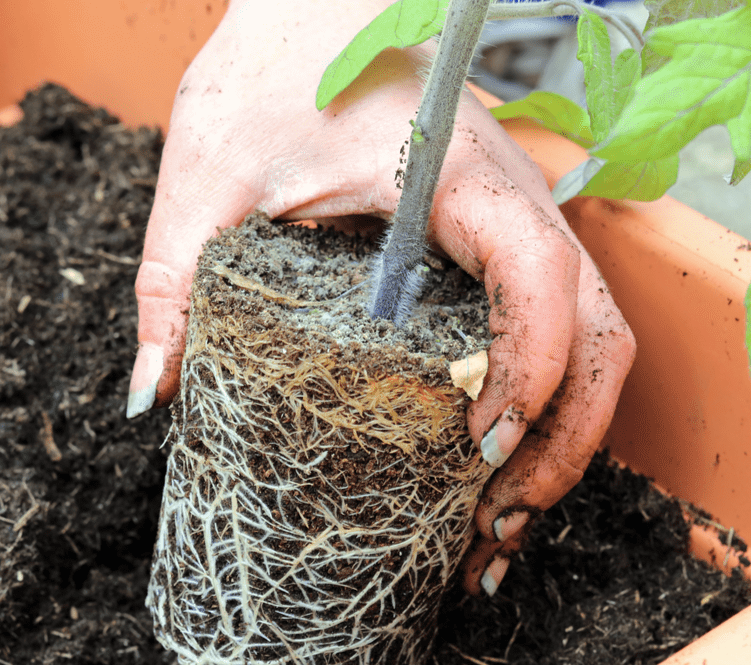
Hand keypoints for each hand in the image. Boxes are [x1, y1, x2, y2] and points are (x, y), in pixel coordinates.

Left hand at [127, 0, 635, 595]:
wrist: (311, 7)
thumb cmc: (268, 69)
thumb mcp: (207, 172)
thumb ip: (176, 279)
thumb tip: (154, 395)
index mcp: (452, 174)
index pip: (538, 270)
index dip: (530, 364)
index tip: (479, 442)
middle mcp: (513, 200)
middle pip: (597, 328)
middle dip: (564, 438)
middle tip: (494, 524)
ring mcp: (520, 223)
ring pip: (595, 337)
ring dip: (565, 435)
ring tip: (498, 527)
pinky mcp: (504, 245)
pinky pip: (560, 329)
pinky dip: (547, 405)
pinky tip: (496, 473)